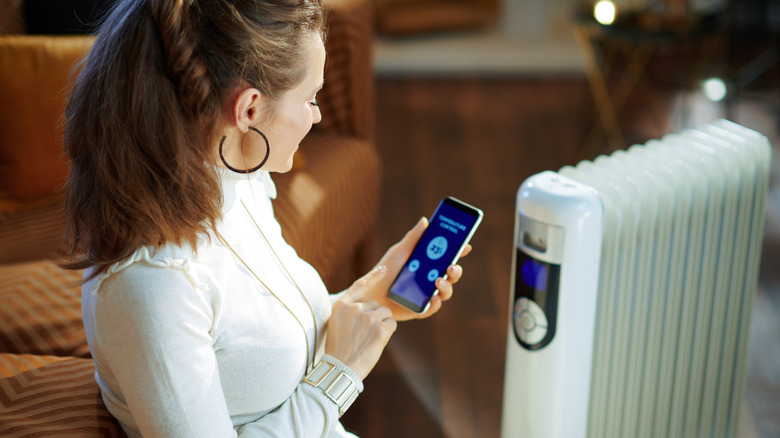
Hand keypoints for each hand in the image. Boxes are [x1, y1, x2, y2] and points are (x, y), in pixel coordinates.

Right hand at [325, 267, 396, 379]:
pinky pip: (392, 324)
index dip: (373, 276)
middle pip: (376, 305)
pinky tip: (376, 342)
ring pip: (386, 314)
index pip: (359, 285)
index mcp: (341, 305)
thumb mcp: (337, 324)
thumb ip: (349, 311)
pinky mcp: (380, 329)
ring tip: (368, 339)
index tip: (384, 269)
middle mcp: (355, 308)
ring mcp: (368, 317)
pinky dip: (388, 333)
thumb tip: (368, 304)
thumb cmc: (339, 349)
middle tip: (363, 335)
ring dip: (382, 325)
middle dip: (375, 317)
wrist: (340, 369)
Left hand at [356, 217, 471, 320]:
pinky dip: (435, 304)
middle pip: (451, 275)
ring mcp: (427, 295)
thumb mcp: (399, 252)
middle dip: (456, 270)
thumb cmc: (384, 271)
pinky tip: (432, 298)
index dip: (459, 251)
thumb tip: (425, 220)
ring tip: (439, 281)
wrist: (369, 294)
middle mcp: (431, 279)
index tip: (465, 245)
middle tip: (451, 266)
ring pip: (445, 291)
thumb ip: (413, 238)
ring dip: (447, 286)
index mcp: (428, 264)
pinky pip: (432, 308)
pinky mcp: (420, 309)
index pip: (448, 257)